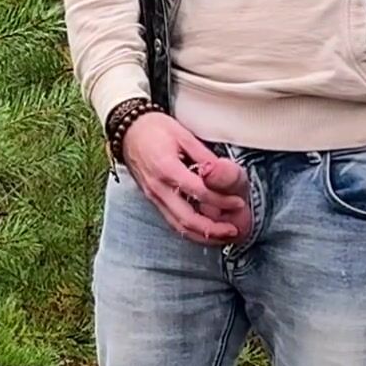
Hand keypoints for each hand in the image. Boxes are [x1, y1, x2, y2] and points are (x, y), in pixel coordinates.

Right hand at [120, 113, 249, 244]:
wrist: (127, 131)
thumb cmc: (154, 129)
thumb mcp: (183, 135)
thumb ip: (204, 156)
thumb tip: (223, 172)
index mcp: (167, 169)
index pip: (199, 193)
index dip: (221, 201)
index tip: (238, 203)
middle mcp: (158, 188)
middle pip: (187, 219)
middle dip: (213, 229)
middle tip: (234, 230)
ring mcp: (154, 197)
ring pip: (178, 226)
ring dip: (202, 235)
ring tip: (223, 236)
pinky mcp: (153, 200)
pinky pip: (172, 221)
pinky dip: (190, 230)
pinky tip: (205, 231)